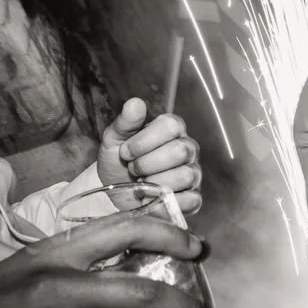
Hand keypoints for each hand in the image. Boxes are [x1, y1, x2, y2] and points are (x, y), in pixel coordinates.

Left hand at [98, 98, 202, 214]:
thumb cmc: (119, 161)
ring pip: (185, 176)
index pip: (171, 126)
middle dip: (147, 164)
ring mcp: (193, 173)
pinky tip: (151, 199)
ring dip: (155, 184)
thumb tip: (135, 104)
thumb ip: (126, 122)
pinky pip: (190, 200)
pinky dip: (166, 203)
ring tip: (141, 184)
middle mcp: (187, 149)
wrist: (114, 192)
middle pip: (180, 151)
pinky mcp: (192, 198)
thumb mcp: (114, 139)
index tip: (125, 151)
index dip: (144, 141)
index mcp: (172, 129)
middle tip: (133, 169)